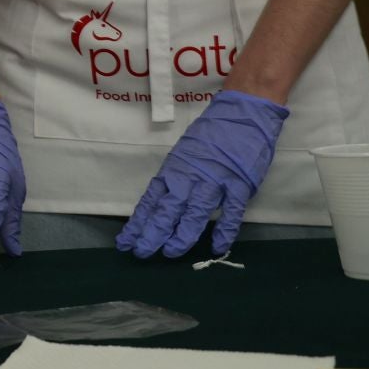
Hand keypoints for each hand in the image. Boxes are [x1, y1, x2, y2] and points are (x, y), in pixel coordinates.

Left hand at [117, 89, 288, 257]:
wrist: (243, 114)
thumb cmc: (211, 135)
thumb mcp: (184, 155)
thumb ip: (175, 179)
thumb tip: (161, 204)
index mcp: (173, 170)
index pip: (150, 201)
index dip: (138, 223)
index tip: (125, 241)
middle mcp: (190, 177)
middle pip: (167, 210)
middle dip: (152, 233)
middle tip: (141, 252)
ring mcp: (215, 181)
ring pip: (195, 213)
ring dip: (182, 236)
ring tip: (170, 253)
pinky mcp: (239, 184)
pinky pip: (231, 212)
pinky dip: (225, 231)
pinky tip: (217, 248)